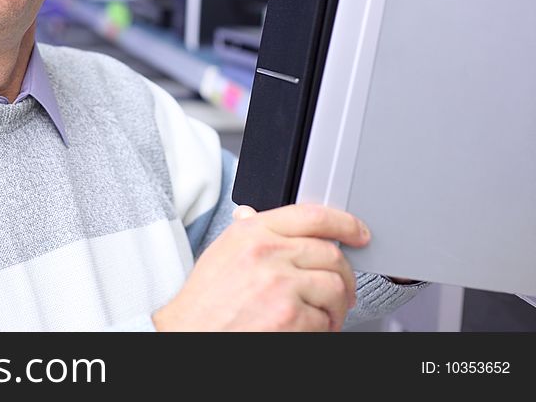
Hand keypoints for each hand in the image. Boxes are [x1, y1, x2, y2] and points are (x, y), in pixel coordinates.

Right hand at [153, 203, 370, 331]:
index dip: (345, 222)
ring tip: (320, 316)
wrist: (189, 334)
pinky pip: (325, 320)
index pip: (312, 215)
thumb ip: (245, 232)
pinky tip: (304, 330)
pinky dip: (322, 330)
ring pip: (334, 288)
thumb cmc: (204, 301)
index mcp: (252, 232)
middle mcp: (267, 252)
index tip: (359, 233)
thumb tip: (253, 214)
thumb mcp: (221, 252)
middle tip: (340, 292)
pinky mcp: (289, 317)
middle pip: (331, 254)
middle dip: (343, 277)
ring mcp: (280, 284)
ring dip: (335, 307)